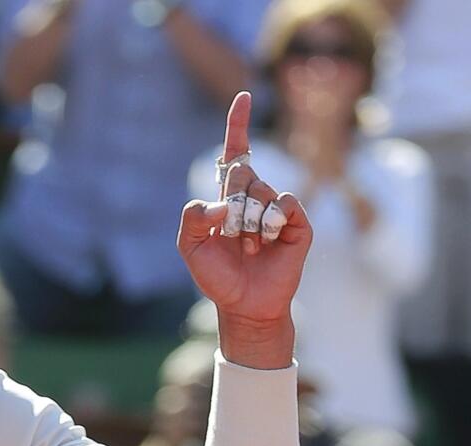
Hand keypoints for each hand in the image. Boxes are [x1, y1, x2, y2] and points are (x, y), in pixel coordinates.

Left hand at [177, 92, 312, 367]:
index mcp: (229, 197)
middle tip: (233, 236)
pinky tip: (269, 241)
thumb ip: (192, 218)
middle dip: (231, 204)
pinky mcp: (298, 224)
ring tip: (251, 247)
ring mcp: (278, 208)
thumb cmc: (217, 275)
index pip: (234, 152)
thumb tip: (222, 203)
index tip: (243, 96)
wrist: (242, 304)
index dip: (237, 124)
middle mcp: (256, 196)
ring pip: (262, 190)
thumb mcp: (190, 247)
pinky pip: (287, 202)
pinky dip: (272, 219)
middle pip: (241, 172)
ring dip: (249, 222)